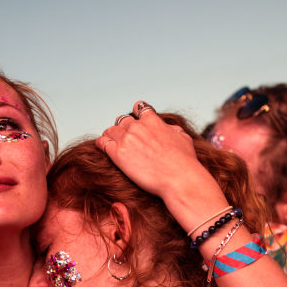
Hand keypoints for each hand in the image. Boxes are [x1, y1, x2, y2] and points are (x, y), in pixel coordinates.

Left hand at [95, 103, 229, 233]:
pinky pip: (102, 143)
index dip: (137, 114)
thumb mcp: (183, 139)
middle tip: (124, 138)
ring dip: (111, 136)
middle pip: (122, 120)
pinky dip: (102, 144)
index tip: (137, 121)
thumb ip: (173, 130)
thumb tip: (170, 129)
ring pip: (110, 130)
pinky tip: (104, 149)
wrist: (178, 178)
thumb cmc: (185, 162)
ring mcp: (126, 139)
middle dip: (123, 128)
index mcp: (153, 121)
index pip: (140, 108)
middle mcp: (137, 126)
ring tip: (112, 143)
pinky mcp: (117, 154)